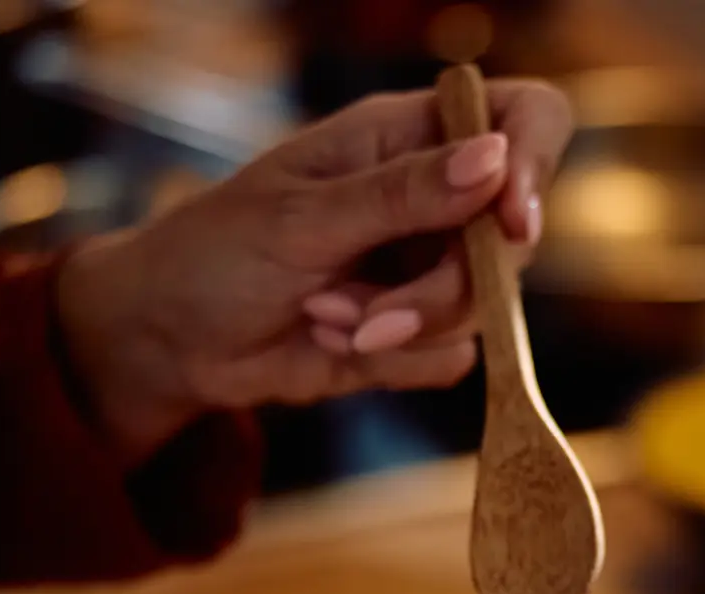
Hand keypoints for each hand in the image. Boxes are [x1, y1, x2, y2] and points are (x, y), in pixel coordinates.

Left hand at [55, 78, 572, 456]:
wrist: (171, 341)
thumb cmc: (215, 252)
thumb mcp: (303, 217)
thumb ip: (403, 194)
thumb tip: (495, 160)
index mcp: (407, 136)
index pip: (522, 120)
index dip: (533, 166)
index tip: (508, 224)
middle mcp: (433, 197)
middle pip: (510, 241)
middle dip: (443, 290)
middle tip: (371, 313)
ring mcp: (429, 266)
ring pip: (484, 310)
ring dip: (401, 329)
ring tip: (323, 318)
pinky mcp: (420, 331)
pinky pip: (453, 358)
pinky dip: (393, 362)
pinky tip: (331, 340)